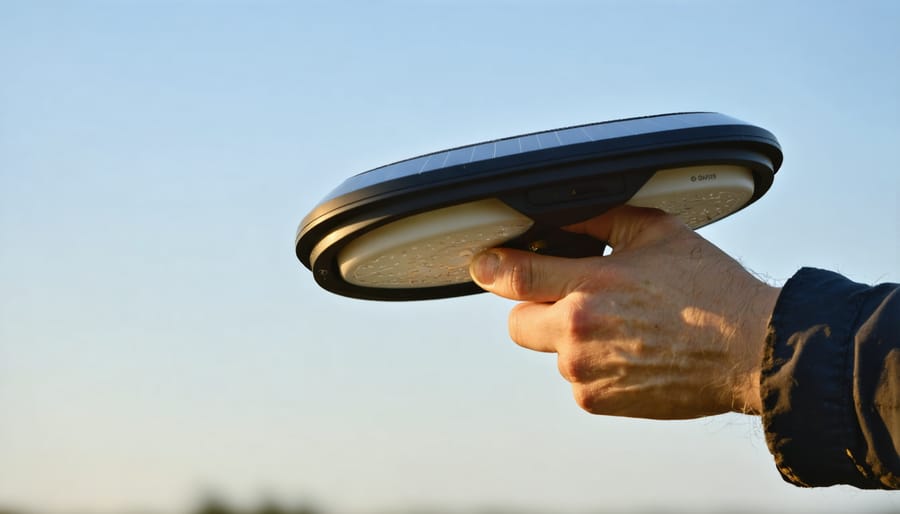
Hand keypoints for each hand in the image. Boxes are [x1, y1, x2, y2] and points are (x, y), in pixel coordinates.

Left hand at [469, 206, 779, 419]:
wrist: (749, 351)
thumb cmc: (710, 290)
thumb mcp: (656, 232)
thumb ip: (602, 219)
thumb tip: (564, 212)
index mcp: (591, 284)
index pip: (514, 276)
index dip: (491, 268)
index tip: (483, 265)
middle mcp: (579, 332)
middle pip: (516, 323)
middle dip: (534, 308)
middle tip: (570, 298)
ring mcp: (585, 372)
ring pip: (550, 351)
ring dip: (570, 339)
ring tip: (621, 328)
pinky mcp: (597, 401)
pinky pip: (574, 379)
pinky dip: (591, 367)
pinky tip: (629, 353)